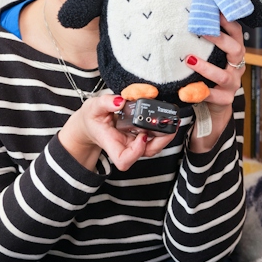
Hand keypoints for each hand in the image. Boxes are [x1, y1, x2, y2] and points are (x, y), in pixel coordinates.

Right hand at [58, 92, 175, 171]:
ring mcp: (133, 142)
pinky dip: (161, 129)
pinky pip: (154, 137)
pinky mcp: (139, 136)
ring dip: (164, 135)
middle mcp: (124, 146)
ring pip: (153, 146)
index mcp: (111, 143)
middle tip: (167, 125)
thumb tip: (121, 101)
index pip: (123, 160)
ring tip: (170, 120)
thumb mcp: (93, 107)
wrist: (92, 123)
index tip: (142, 136)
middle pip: (145, 153)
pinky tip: (164, 118)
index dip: (136, 152)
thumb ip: (105, 103)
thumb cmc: (91, 118)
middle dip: (160, 142)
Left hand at [186, 18, 244, 151]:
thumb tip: (188, 15)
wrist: (215, 105)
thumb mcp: (212, 55)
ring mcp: (233, 83)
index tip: (215, 9)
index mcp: (235, 52)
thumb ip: (205, 40)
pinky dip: (199, 93)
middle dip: (220, 39)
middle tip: (201, 31)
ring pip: (223, 75)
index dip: (228, 20)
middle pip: (236, 49)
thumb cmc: (211, 74)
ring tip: (189, 60)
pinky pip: (213, 96)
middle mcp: (237, 66)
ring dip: (206, 67)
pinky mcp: (225, 99)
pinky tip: (185, 90)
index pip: (236, 32)